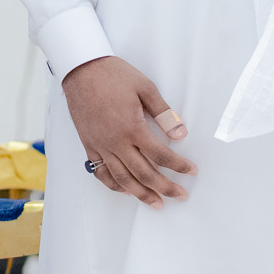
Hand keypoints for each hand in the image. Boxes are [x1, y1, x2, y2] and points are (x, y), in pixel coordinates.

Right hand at [62, 55, 192, 205]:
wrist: (81, 69)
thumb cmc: (114, 75)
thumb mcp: (145, 88)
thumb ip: (163, 113)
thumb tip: (181, 134)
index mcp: (132, 127)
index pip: (161, 155)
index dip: (179, 166)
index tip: (192, 171)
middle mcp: (116, 142)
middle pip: (144, 174)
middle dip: (165, 187)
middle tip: (181, 195)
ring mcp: (101, 146)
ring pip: (123, 179)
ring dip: (141, 194)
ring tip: (156, 204)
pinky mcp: (89, 145)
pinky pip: (101, 172)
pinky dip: (114, 185)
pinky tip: (126, 190)